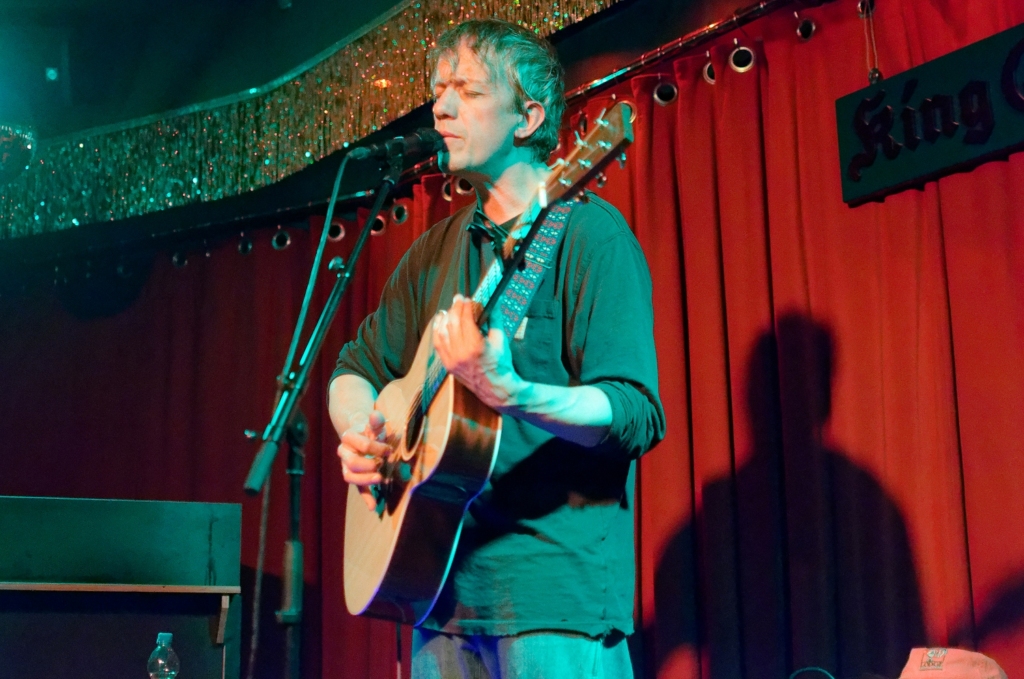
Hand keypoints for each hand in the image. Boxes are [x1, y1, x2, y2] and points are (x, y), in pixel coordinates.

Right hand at [337, 410, 390, 509]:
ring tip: (380, 479)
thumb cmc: (370, 429)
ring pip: (349, 477)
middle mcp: (344, 453)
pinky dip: (365, 497)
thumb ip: (376, 420)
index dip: (376, 448)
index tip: (389, 449)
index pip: (361, 445)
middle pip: (352, 463)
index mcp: (348, 438)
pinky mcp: (354, 476)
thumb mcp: (374, 423)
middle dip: (369, 464)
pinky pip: (357, 488)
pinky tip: (373, 506)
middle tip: (382, 463)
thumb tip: (375, 415)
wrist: (361, 433)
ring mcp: (347, 466)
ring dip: (365, 480)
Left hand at [431, 294, 523, 409]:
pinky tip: (440, 324)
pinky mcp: (448, 366)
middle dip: (455, 308)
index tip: (468, 299)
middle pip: (452, 323)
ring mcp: (452, 360)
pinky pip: (438, 345)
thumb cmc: (501, 364)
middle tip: (458, 299)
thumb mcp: (500, 340)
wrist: (496, 389)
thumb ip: (494, 319)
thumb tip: (492, 303)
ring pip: (442, 333)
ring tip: (448, 310)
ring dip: (444, 319)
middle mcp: (461, 353)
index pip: (465, 319)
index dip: (465, 306)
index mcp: (475, 346)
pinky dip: (437, 332)